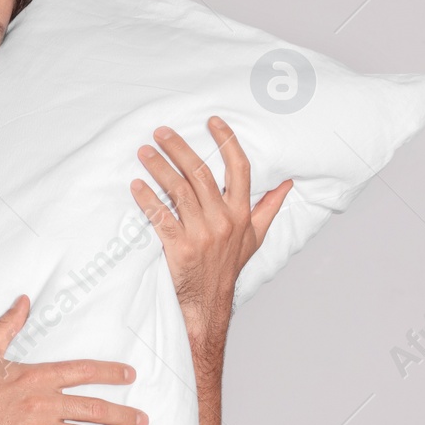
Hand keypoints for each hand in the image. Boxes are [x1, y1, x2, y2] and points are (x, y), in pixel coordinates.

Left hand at [130, 116, 292, 338]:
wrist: (209, 302)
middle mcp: (223, 221)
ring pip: (179, 191)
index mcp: (241, 214)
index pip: (239, 168)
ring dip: (159, 167)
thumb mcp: (255, 237)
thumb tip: (287, 184)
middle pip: (201, 174)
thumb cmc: (229, 266)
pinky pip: (161, 217)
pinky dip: (147, 199)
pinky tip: (137, 185)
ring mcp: (201, 234)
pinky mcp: (179, 247)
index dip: (227, 142)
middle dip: (180, 148)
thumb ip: (269, 207)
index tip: (212, 121)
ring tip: (144, 151)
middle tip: (162, 131)